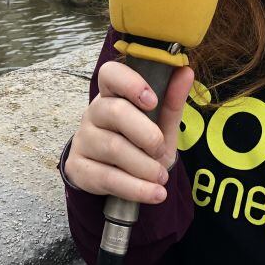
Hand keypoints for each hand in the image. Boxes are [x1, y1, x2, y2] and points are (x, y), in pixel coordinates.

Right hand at [64, 60, 194, 203]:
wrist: (119, 177)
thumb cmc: (139, 143)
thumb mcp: (159, 124)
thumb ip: (171, 101)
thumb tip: (186, 71)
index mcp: (112, 94)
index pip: (110, 73)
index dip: (130, 83)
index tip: (152, 101)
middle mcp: (93, 113)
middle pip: (115, 111)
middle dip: (146, 134)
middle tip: (160, 149)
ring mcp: (83, 140)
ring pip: (113, 147)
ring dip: (144, 166)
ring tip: (160, 177)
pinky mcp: (78, 168)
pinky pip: (107, 177)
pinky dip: (136, 188)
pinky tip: (155, 193)